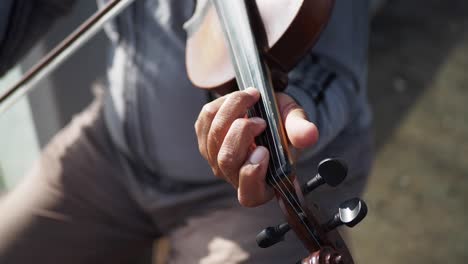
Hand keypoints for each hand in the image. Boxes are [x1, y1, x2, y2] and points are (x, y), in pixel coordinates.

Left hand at [194, 87, 317, 206]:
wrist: (267, 109)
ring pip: (214, 137)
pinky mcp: (205, 140)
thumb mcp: (295, 123)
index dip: (251, 175)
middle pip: (227, 160)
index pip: (249, 194)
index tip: (264, 150)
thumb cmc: (283, 123)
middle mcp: (236, 176)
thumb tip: (309, 135)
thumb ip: (300, 130)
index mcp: (263, 183)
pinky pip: (205, 121)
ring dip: (233, 111)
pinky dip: (221, 105)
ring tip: (252, 98)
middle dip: (242, 132)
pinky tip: (237, 101)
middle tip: (261, 120)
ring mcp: (216, 160)